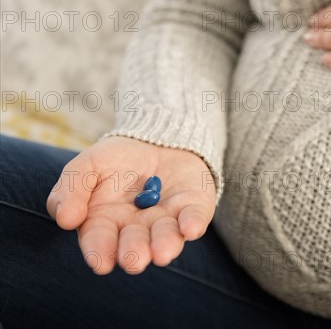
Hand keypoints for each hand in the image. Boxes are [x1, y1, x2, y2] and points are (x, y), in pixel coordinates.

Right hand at [46, 136, 215, 274]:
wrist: (156, 139)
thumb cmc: (116, 159)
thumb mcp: (86, 166)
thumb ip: (71, 189)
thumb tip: (65, 219)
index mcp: (106, 223)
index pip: (100, 241)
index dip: (100, 252)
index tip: (101, 262)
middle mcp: (138, 229)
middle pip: (135, 245)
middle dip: (134, 253)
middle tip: (134, 260)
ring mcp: (168, 220)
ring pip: (166, 237)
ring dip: (165, 245)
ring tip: (162, 253)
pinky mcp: (193, 207)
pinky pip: (194, 218)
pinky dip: (193, 224)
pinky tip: (191, 229)